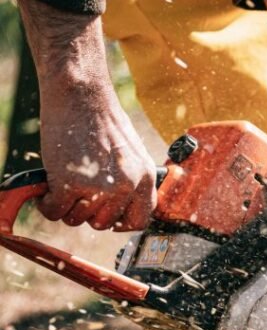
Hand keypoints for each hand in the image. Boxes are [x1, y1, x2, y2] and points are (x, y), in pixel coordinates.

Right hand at [38, 95, 156, 230]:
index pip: (138, 221)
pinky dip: (47, 204)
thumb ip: (132, 180)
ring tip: (64, 184)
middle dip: (87, 212)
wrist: (81, 96)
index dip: (119, 222)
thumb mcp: (132, 153)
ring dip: (67, 206)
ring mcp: (98, 187)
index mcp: (144, 178)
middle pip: (102, 224)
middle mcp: (126, 186)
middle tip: (78, 192)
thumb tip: (123, 205)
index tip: (105, 214)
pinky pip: (55, 212)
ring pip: (77, 220)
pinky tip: (47, 189)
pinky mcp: (69, 183)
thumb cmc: (103, 120)